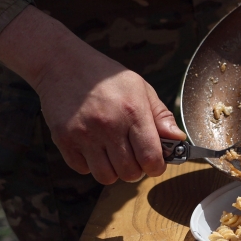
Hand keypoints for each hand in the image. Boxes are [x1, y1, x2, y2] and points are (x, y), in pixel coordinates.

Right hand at [0, 7, 185, 184]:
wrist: (62, 63)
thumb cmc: (107, 77)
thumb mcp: (141, 88)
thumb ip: (161, 116)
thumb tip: (178, 139)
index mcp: (132, 112)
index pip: (151, 158)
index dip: (157, 166)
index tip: (155, 162)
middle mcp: (108, 126)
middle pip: (129, 173)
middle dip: (136, 170)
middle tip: (134, 157)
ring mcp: (84, 134)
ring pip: (106, 177)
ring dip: (114, 171)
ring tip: (114, 155)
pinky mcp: (63, 139)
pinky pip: (82, 169)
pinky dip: (90, 165)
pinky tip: (94, 149)